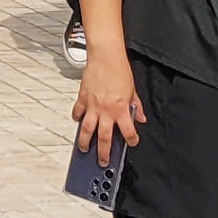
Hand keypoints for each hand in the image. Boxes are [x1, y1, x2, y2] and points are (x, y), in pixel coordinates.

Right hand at [73, 49, 143, 164]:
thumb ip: (137, 106)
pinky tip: (77, 121)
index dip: (131, 140)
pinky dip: (76, 117)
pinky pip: (78, 111)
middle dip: (103, 153)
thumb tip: (140, 117)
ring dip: (84, 141)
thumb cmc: (119, 70)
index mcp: (121, 109)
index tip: (132, 142)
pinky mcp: (82, 98)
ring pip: (87, 129)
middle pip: (103, 138)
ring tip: (83, 148)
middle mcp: (106, 110)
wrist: (105, 56)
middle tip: (102, 161)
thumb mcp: (133, 90)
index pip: (128, 132)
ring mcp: (93, 105)